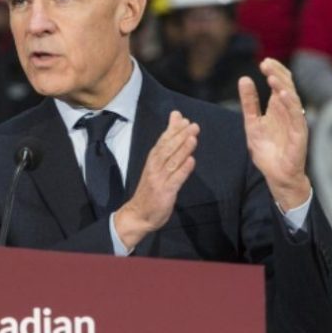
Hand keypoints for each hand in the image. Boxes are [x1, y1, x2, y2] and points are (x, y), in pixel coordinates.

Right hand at [114, 111, 198, 249]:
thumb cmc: (150, 189)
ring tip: (193, 138)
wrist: (138, 215)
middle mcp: (154, 168)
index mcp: (152, 161)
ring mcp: (159, 180)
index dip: (172, 129)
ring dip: (182, 149)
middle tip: (193, 125)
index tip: (183, 118)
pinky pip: (175, 180)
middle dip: (180, 136)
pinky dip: (183, 170)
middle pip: (167, 149)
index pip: (162, 141)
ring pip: (171, 162)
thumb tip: (173, 130)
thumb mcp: (156, 167)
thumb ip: (166, 150)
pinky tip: (191, 161)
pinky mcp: (165, 193)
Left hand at [238, 58, 310, 209]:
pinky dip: (291, 104)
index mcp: (278, 108)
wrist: (276, 174)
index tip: (264, 62)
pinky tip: (284, 94)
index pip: (280, 84)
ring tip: (271, 76)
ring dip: (283, 86)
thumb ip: (249, 102)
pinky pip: (296, 116)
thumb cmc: (267, 150)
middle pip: (286, 87)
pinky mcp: (299, 134)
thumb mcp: (252, 122)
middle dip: (277, 74)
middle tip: (266, 63)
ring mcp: (295, 122)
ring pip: (292, 99)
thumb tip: (244, 79)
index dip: (274, 71)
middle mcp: (289, 112)